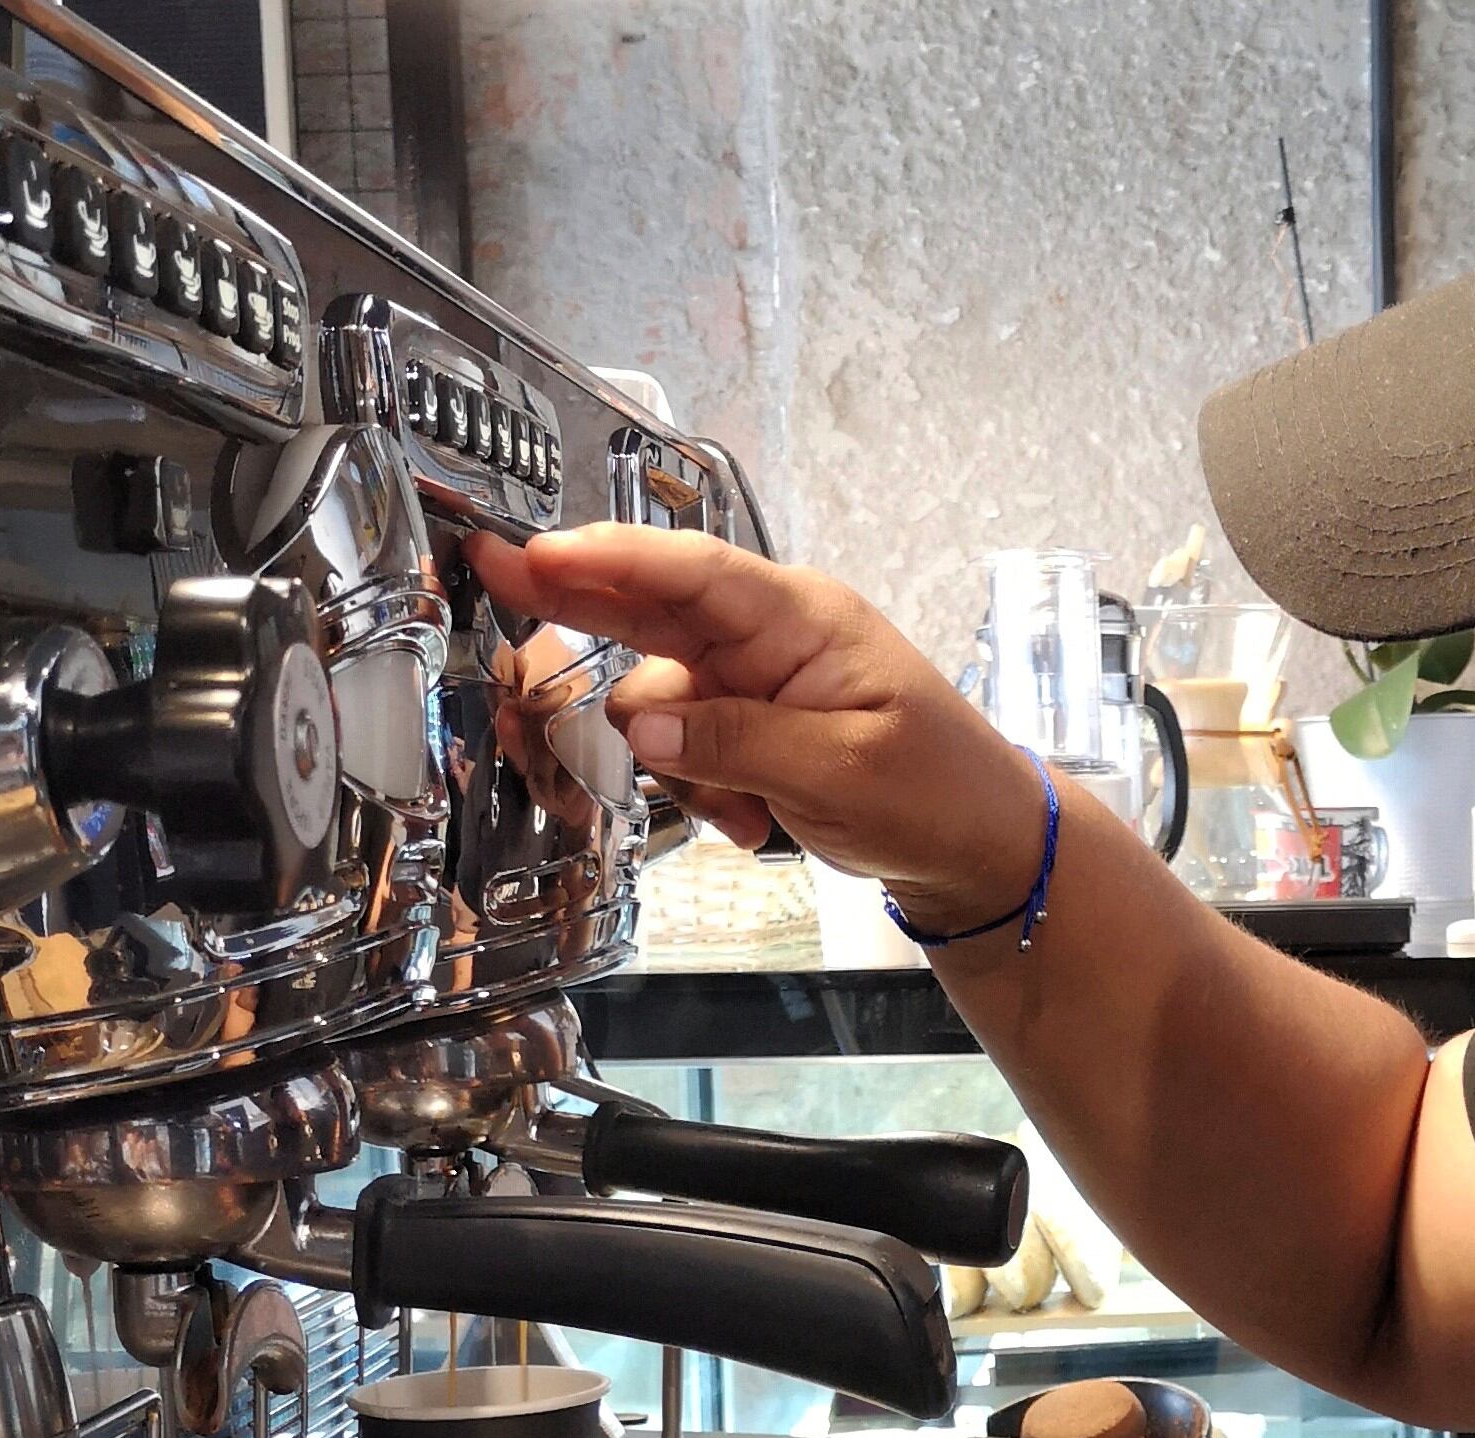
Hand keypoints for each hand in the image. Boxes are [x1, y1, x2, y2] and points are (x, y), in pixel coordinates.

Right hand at [464, 523, 1050, 926]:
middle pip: (652, 607)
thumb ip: (734, 743)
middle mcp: (769, 638)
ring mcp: (758, 683)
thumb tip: (643, 724)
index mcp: (800, 619)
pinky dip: (702, 791)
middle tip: (493, 576)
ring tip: (739, 815)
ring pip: (660, 700)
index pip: (690, 572)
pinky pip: (688, 748)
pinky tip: (749, 824)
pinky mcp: (752, 729)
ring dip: (676, 763)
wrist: (981, 846)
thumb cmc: (936, 792)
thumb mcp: (838, 771)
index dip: (605, 559)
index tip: (534, 554)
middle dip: (579, 602)